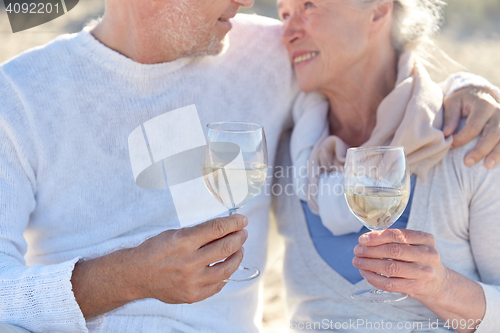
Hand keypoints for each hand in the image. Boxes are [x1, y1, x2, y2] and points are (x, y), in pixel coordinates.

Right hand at [129, 214, 248, 303]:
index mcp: (183, 241)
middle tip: (242, 233)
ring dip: (237, 256)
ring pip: (227, 268)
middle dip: (239, 237)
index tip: (242, 220)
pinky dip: (225, 274)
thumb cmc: (156, 250)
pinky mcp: (193, 295)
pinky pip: (218, 285)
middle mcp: (189, 262)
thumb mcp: (175, 234)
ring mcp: (192, 281)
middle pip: (226, 247)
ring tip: (239, 249)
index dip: (234, 223)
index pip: (217, 229)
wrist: (137, 275)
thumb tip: (224, 228)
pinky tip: (226, 267)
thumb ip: (199, 232)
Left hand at [352, 229, 449, 302]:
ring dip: (369, 264)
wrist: (439, 283)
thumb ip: (396, 239)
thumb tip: (367, 239)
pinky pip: (390, 284)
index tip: (362, 239)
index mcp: (426, 239)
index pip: (398, 235)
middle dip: (370, 250)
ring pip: (390, 268)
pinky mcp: (416, 287)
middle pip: (393, 251)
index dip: (377, 237)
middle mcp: (428, 255)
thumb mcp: (416, 244)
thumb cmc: (420, 259)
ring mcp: (423, 272)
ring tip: (357, 261)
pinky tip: (365, 273)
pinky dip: (374, 278)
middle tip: (357, 250)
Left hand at [443, 86, 499, 168]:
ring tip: (487, 165)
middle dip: (481, 149)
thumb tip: (446, 133)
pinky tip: (497, 162)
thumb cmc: (462, 100)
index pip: (474, 126)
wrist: (478, 92)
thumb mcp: (452, 102)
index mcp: (483, 105)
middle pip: (492, 133)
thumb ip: (450, 117)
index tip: (451, 145)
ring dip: (497, 153)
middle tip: (467, 162)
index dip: (462, 138)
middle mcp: (498, 112)